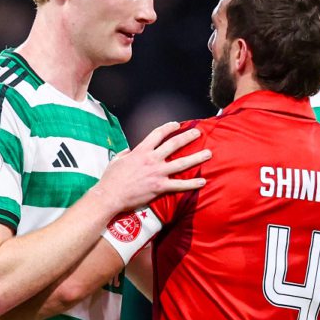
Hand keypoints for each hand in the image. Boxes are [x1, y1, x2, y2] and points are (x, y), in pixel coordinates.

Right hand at [93, 122, 209, 213]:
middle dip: (188, 137)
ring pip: (182, 163)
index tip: (177, 124)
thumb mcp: (117, 160)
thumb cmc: (111, 179)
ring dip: (197, 157)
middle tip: (198, 133)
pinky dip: (192, 183)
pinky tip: (203, 181)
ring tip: (208, 154)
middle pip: (174, 144)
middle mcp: (152, 159)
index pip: (158, 134)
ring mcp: (157, 173)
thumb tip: (130, 151)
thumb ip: (126, 154)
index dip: (168, 127)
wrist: (110, 195)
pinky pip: (180, 185)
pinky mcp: (160, 187)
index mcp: (141, 151)